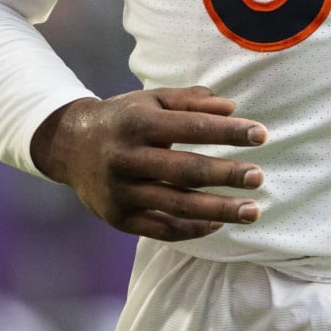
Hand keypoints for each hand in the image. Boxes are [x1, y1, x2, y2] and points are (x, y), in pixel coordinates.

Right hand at [30, 86, 267, 240]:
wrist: (70, 146)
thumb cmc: (124, 119)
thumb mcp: (152, 100)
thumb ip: (191, 101)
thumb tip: (232, 108)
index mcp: (138, 124)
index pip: (192, 128)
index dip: (229, 132)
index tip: (261, 135)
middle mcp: (127, 158)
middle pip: (186, 171)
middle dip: (226, 175)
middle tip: (258, 177)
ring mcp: (121, 192)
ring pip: (177, 205)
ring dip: (219, 209)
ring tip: (252, 210)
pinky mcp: (119, 218)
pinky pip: (161, 229)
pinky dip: (193, 229)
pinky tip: (219, 222)